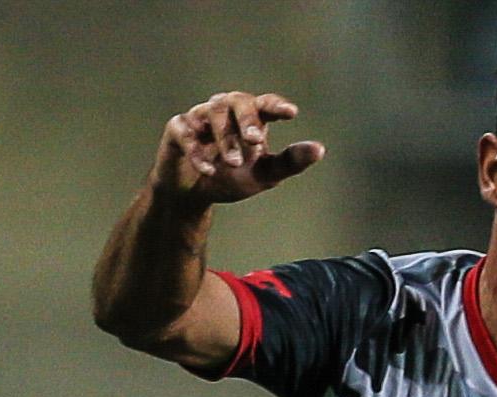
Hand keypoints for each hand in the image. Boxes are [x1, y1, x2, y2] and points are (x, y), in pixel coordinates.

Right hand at [154, 92, 324, 205]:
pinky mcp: (177, 129)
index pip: (265, 104)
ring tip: (234, 163)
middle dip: (247, 119)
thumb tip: (319, 149)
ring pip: (213, 114)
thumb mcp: (264, 174)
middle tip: (256, 140)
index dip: (277, 106)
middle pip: (238, 101)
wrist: (193, 195)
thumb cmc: (231, 178)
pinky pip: (186, 132)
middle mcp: (225, 110)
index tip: (291, 113)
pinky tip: (208, 170)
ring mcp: (199, 117)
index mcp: (250, 118)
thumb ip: (290, 162)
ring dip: (226, 139)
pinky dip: (197, 151)